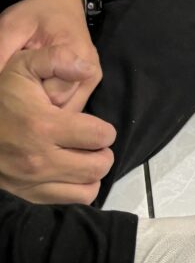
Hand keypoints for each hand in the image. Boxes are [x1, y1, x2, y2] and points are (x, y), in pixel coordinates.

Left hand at [0, 0, 101, 111]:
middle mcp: (90, 72)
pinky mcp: (88, 84)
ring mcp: (91, 80)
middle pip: (62, 107)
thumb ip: (2, 51)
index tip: (14, 83)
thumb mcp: (12, 25)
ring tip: (30, 88)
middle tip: (21, 85)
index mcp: (75, 55)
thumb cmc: (35, 14)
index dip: (29, 94)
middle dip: (38, 102)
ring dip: (46, 106)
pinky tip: (40, 91)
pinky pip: (70, 106)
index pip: (53, 94)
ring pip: (67, 111)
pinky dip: (53, 104)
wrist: (61, 4)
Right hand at [0, 46, 116, 204]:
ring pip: (88, 188)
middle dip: (102, 152)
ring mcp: (32, 181)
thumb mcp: (22, 67)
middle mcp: (39, 158)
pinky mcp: (26, 196)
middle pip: (99, 165)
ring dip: (92, 173)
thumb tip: (86, 67)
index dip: (104, 129)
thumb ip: (56, 60)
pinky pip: (70, 202)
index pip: (100, 136)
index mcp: (43, 126)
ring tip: (83, 158)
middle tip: (93, 143)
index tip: (95, 126)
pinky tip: (71, 174)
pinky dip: (78, 189)